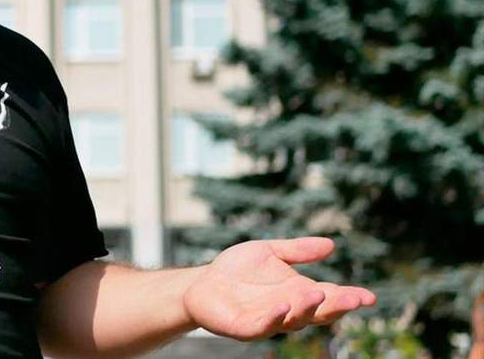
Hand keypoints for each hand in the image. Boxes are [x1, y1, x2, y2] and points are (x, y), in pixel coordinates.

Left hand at [183, 236, 375, 339]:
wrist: (202, 283)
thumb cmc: (237, 270)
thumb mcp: (269, 252)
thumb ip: (298, 250)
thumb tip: (331, 244)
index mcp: (298, 292)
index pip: (329, 296)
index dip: (348, 297)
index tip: (369, 296)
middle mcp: (288, 309)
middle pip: (318, 311)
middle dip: (337, 306)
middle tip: (355, 299)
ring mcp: (268, 320)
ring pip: (293, 319)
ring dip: (306, 308)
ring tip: (318, 293)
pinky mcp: (245, 327)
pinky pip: (262, 325)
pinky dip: (274, 317)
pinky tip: (283, 305)